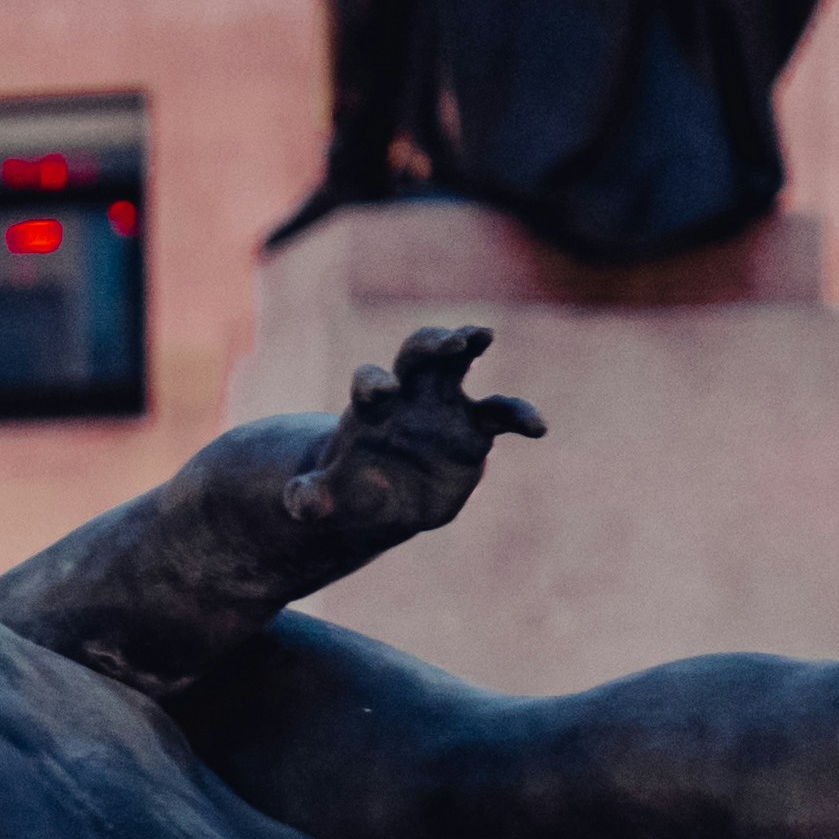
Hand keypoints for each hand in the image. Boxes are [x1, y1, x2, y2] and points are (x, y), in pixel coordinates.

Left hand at [290, 323, 544, 542]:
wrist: (382, 499)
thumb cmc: (349, 490)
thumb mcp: (323, 502)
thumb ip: (310, 499)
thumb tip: (301, 502)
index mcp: (370, 410)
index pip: (370, 382)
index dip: (373, 383)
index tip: (381, 391)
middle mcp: (409, 396)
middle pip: (417, 355)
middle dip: (429, 343)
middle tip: (446, 343)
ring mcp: (445, 407)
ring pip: (460, 365)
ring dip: (470, 343)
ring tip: (483, 335)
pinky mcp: (475, 428)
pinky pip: (503, 415)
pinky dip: (521, 417)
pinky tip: (538, 429)